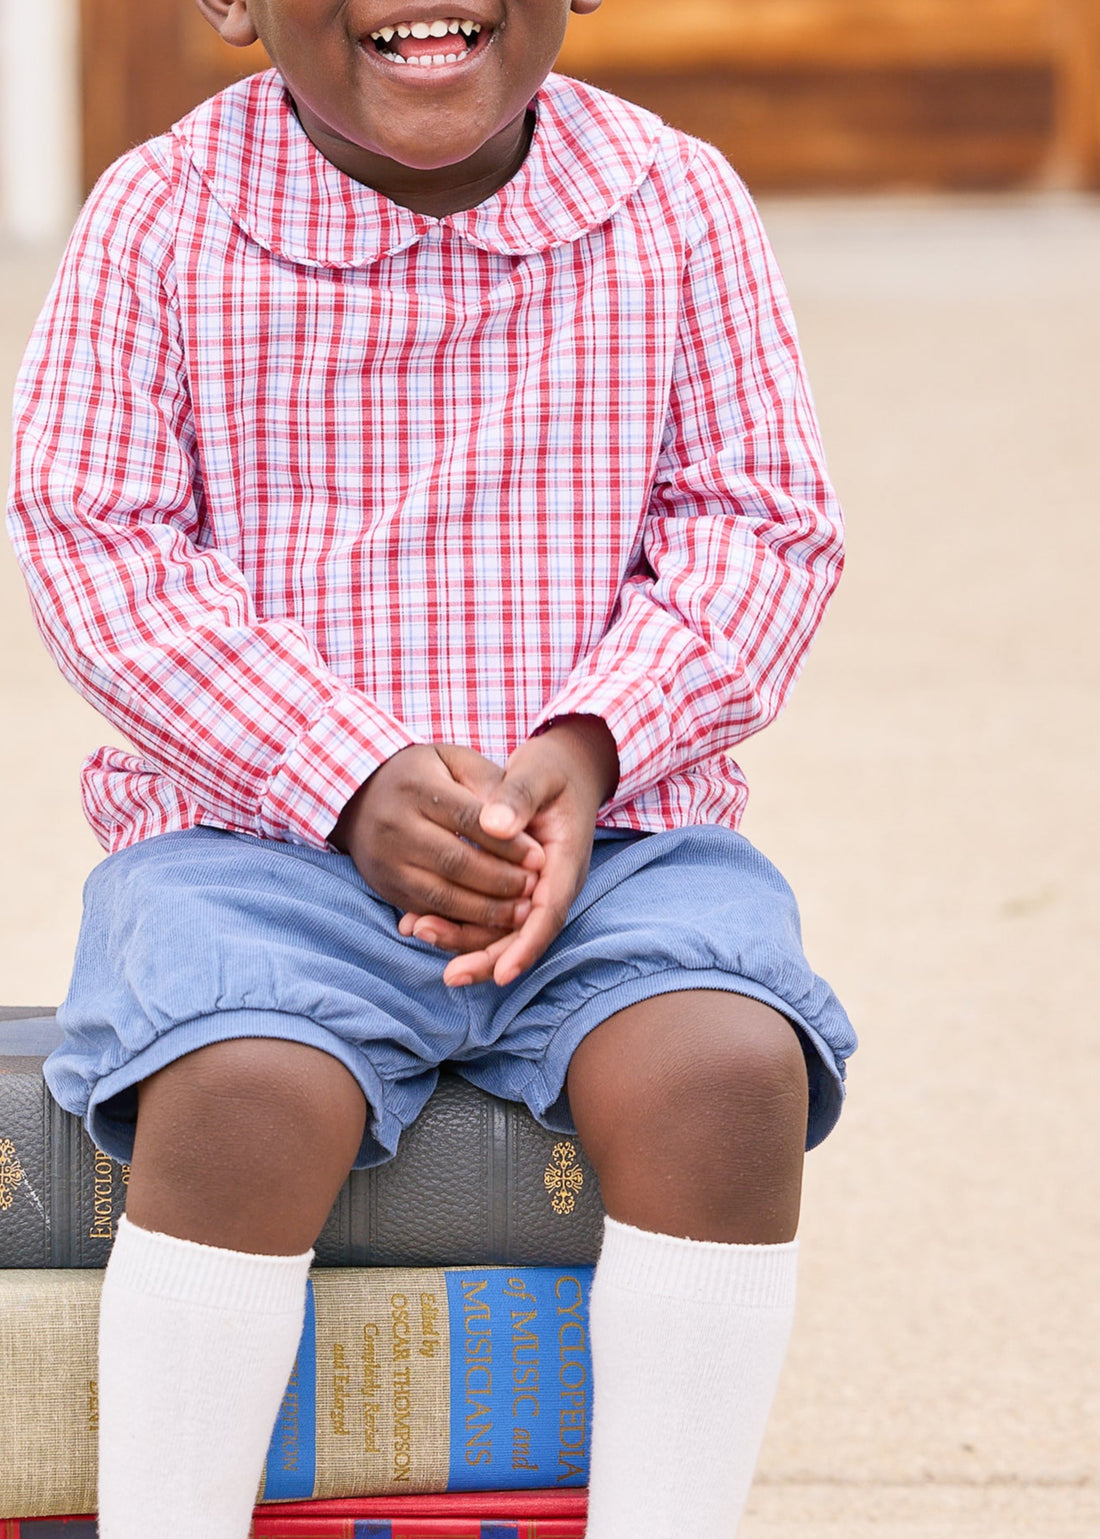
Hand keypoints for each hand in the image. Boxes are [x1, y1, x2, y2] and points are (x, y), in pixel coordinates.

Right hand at [330, 743, 544, 952]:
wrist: (362, 794)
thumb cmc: (424, 774)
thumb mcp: (455, 761)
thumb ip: (490, 783)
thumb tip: (516, 823)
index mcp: (416, 787)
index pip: (469, 820)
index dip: (507, 843)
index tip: (539, 858)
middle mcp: (395, 826)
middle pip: (454, 862)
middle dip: (500, 881)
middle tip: (534, 889)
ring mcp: (387, 862)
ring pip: (441, 896)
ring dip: (485, 910)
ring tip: (521, 913)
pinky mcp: (386, 888)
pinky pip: (428, 912)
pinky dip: (462, 922)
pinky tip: (492, 922)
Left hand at [436, 716, 619, 988]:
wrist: (559, 769)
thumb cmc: (550, 771)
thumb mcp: (538, 773)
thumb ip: (518, 797)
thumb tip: (494, 826)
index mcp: (564, 861)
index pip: (549, 913)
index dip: (526, 946)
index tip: (502, 974)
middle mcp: (549, 884)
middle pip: (521, 934)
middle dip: (486, 958)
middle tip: (450, 975)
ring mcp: (529, 888)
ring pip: (498, 930)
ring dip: (462, 940)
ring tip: (418, 932)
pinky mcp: (507, 886)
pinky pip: (483, 913)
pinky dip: (454, 920)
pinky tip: (416, 920)